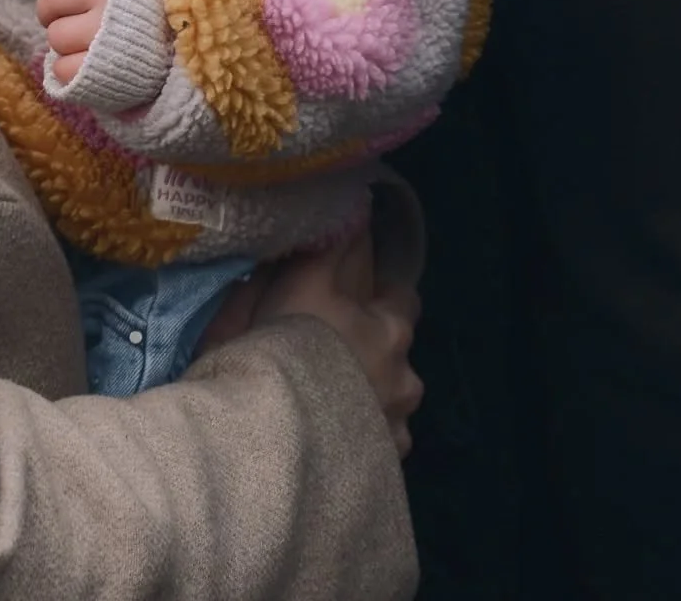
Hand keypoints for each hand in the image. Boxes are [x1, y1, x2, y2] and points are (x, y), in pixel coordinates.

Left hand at [11, 0, 116, 84]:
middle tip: (71, 14)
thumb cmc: (124, 5)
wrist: (173, 44)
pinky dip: (68, 67)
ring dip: (63, 40)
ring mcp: (108, 29)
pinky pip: (61, 67)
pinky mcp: (104, 64)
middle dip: (51, 10)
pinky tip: (89, 60)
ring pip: (55, 35)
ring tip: (88, 38)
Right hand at [254, 238, 423, 457]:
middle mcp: (406, 378)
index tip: (358, 295)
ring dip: (368, 398)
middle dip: (376, 352)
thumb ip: (329, 246)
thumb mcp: (301, 280)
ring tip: (326, 400)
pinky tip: (330, 438)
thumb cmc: (288, 345)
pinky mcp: (383, 470)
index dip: (382, 295)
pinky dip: (358, 439)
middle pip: (398, 354)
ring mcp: (396, 428)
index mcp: (392, 330)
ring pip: (389, 403)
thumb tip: (352, 210)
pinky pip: (375, 446)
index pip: (403, 298)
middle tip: (334, 349)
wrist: (273, 434)